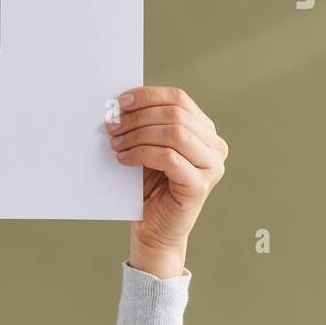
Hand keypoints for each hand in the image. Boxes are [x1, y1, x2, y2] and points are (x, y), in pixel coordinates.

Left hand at [105, 87, 227, 278]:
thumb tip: (118, 104)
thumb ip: (143, 124)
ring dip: (138, 134)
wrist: (153, 229)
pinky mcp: (200, 186)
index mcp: (204, 130)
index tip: (119, 102)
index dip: (147, 96)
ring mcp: (212, 166)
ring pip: (174, 133)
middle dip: (138, 117)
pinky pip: (169, 158)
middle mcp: (214, 146)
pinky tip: (123, 159)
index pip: (179, 99)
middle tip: (111, 126)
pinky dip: (141, 154)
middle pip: (175, 114)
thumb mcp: (146, 147)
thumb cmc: (147, 187)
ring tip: (115, 143)